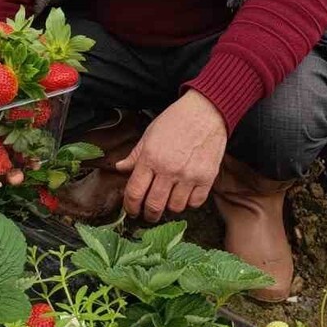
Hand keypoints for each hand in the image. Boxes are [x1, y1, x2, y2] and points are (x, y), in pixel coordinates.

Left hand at [116, 89, 226, 222]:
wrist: (206, 111)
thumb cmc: (175, 120)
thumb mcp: (149, 134)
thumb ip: (135, 155)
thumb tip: (119, 168)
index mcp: (150, 158)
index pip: (135, 192)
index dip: (130, 206)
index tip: (131, 210)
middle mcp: (168, 169)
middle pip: (154, 206)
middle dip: (148, 214)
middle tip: (148, 214)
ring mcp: (189, 175)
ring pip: (175, 208)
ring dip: (169, 208)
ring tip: (168, 201)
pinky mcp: (207, 178)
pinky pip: (195, 203)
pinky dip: (189, 203)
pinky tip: (185, 195)